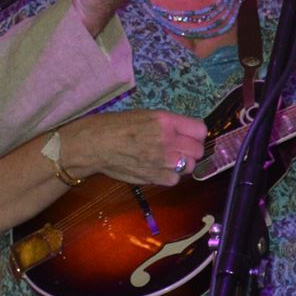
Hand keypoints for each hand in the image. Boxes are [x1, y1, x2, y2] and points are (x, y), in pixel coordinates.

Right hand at [62, 110, 209, 184]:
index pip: (200, 130)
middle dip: (191, 150)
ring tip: (169, 160)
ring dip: (183, 164)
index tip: (190, 136)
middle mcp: (168, 140)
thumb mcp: (146, 115)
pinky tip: (159, 169)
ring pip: (189, 166)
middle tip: (180, 149)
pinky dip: (170, 176)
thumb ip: (168, 125)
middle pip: (198, 150)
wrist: (95, 144)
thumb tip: (185, 133)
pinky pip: (174, 180)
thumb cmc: (117, 126)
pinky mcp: (154, 177)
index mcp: (166, 121)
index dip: (196, 134)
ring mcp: (162, 160)